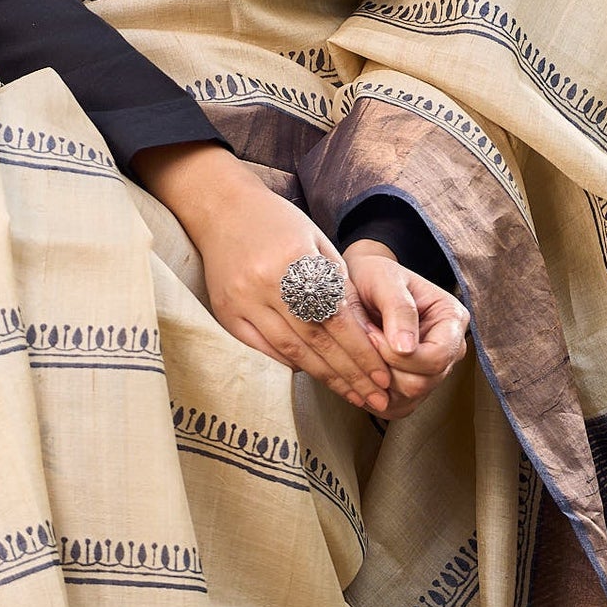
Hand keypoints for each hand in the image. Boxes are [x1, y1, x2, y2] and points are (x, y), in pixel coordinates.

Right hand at [130, 140, 399, 414]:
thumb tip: (366, 334)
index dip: (362, 352)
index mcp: (295, 260)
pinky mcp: (225, 312)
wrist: (222, 208)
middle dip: (350, 373)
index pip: (336, 319)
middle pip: (316, 341)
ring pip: (290, 351)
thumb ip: (338, 284)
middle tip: (378, 398)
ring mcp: (241, 300)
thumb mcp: (317, 241)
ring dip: (325, 377)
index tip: (384, 376)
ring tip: (353, 395)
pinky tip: (313, 376)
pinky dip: (289, 364)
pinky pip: (261, 350)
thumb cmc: (278, 223)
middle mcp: (266, 284)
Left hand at [341, 239, 470, 419]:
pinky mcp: (415, 389)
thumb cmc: (375, 277)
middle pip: (422, 383)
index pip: (436, 357)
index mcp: (452, 320)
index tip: (371, 334)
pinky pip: (396, 407)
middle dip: (384, 365)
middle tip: (364, 338)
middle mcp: (450, 350)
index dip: (398, 355)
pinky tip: (363, 366)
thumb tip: (407, 349)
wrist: (363, 285)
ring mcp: (434, 372)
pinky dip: (374, 392)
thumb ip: (398, 309)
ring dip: (376, 377)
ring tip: (364, 347)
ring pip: (408, 398)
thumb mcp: (384, 279)